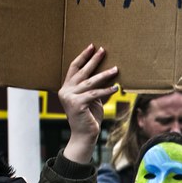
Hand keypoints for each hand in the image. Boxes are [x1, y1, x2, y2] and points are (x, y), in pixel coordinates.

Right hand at [59, 44, 118, 163]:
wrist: (84, 136)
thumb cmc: (90, 118)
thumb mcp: (93, 100)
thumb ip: (95, 89)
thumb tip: (109, 76)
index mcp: (67, 88)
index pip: (74, 68)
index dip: (83, 57)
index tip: (92, 47)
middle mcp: (65, 91)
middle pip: (81, 71)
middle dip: (93, 60)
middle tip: (103, 50)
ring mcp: (69, 97)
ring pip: (90, 82)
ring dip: (104, 75)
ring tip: (116, 68)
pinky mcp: (77, 104)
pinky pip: (95, 94)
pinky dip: (106, 90)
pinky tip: (116, 87)